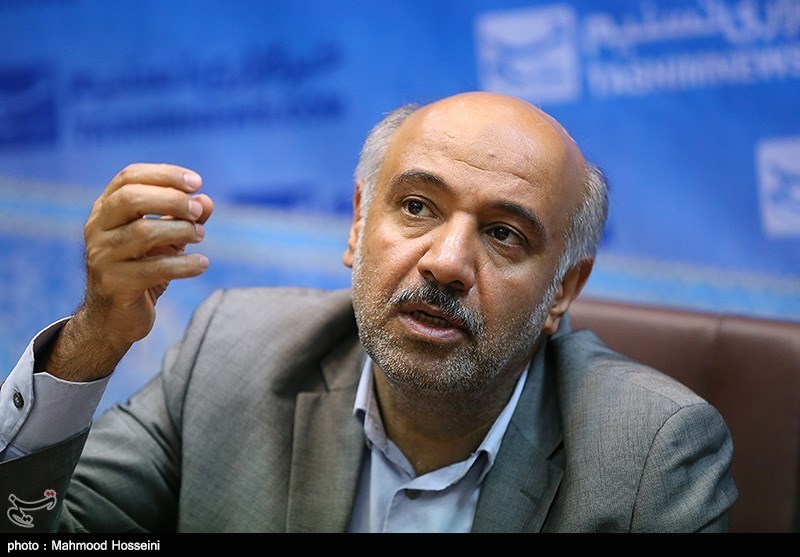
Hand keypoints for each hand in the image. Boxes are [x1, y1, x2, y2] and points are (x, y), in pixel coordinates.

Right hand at [45, 163, 213, 380]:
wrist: (116, 318)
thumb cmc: (142, 269)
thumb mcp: (166, 239)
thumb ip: (185, 218)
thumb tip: (206, 201)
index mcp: (105, 210)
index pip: (128, 177)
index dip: (164, 174)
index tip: (197, 182)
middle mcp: (97, 229)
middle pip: (131, 199)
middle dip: (172, 200)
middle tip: (198, 212)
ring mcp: (102, 257)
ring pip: (144, 232)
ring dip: (182, 231)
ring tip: (200, 236)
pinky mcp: (114, 285)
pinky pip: (155, 269)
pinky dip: (185, 265)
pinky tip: (202, 264)